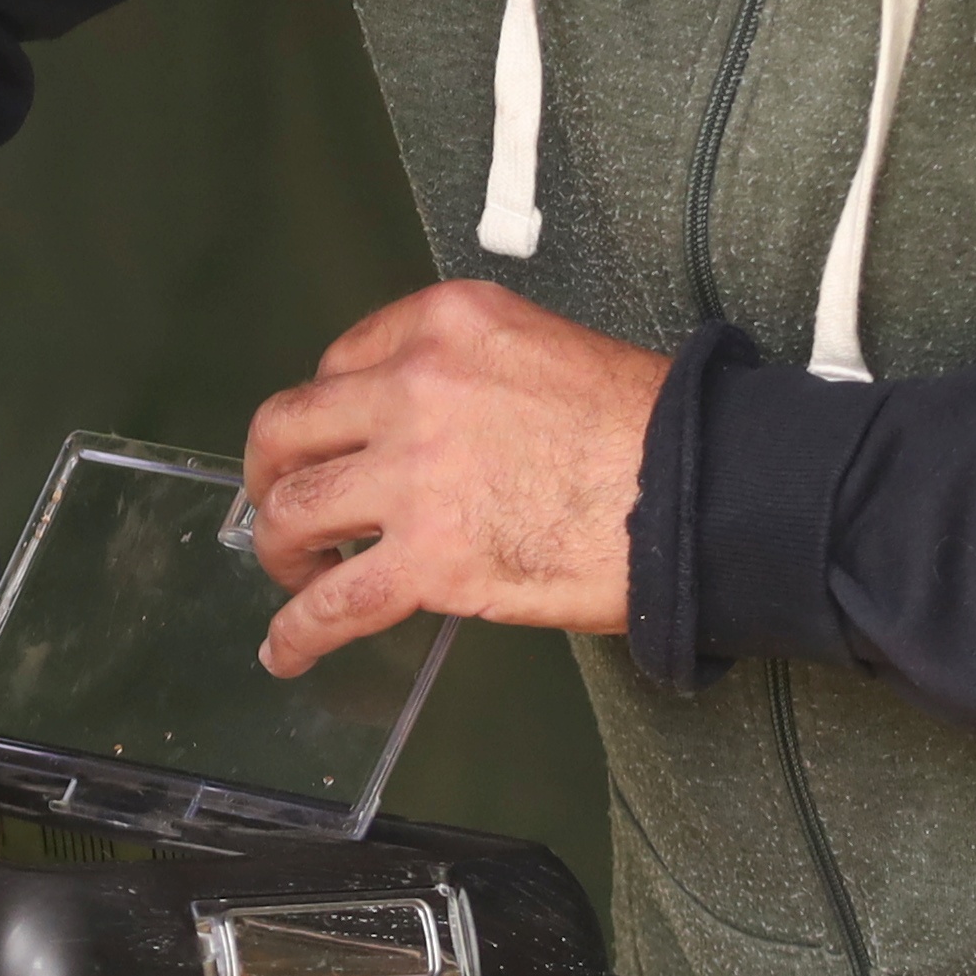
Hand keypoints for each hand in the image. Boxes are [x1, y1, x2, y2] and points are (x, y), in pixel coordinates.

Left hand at [238, 281, 667, 667]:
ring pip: (295, 511)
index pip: (342, 361)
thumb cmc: (652, 428)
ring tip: (295, 575)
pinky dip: (298, 631)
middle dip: (273, 473)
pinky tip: (288, 650)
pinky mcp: (428, 559)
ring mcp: (413, 473)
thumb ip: (473, 378)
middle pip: (290, 427)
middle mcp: (414, 386)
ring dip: (282, 548)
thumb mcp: (548, 351)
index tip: (330, 444)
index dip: (327, 414)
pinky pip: (334, 602)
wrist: (702, 490)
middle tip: (282, 504)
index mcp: (447, 324)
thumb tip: (436, 433)